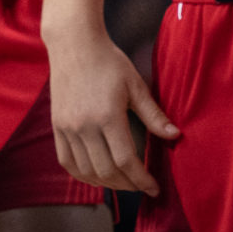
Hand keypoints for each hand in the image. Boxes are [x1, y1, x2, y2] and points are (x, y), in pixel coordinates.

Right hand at [48, 23, 177, 194]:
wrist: (73, 44)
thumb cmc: (108, 62)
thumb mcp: (136, 86)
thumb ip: (154, 115)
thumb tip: (175, 136)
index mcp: (107, 116)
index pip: (126, 161)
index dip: (142, 180)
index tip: (153, 187)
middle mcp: (84, 125)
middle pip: (106, 171)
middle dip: (127, 185)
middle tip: (141, 186)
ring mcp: (67, 127)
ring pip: (85, 170)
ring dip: (106, 183)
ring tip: (122, 183)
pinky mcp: (57, 125)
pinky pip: (66, 161)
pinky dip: (81, 174)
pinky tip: (95, 176)